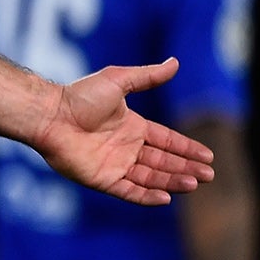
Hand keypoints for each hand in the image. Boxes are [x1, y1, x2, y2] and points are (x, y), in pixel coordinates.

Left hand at [32, 58, 214, 204]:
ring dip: (173, 181)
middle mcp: (125, 147)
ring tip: (195, 184)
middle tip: (209, 175)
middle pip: (163, 161)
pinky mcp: (102, 179)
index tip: (209, 156)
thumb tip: (175, 62)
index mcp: (131, 126)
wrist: (50, 114)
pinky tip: (167, 197)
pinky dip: (148, 196)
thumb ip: (148, 76)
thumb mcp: (118, 80)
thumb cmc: (80, 96)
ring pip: (151, 177)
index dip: (187, 149)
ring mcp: (114, 164)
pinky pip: (129, 191)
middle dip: (186, 168)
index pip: (167, 141)